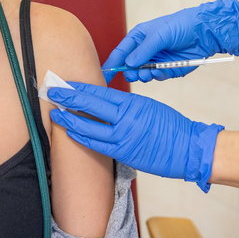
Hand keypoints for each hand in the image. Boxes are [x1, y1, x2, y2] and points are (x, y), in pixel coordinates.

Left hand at [47, 82, 223, 191]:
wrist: (188, 148)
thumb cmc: (170, 126)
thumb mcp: (148, 106)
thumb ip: (125, 104)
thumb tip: (103, 102)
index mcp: (132, 103)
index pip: (98, 92)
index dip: (78, 88)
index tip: (64, 83)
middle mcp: (125, 119)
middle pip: (88, 106)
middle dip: (67, 98)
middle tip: (51, 92)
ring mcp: (122, 137)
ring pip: (88, 127)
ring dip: (69, 120)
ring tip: (55, 114)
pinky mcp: (123, 154)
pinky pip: (96, 145)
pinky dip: (82, 138)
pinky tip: (71, 133)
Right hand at [103, 0, 238, 83]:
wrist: (205, 32)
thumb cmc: (181, 26)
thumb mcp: (160, 35)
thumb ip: (144, 50)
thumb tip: (129, 64)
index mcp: (139, 38)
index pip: (120, 53)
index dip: (111, 64)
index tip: (104, 76)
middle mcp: (145, 51)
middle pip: (129, 67)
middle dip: (131, 72)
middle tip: (136, 72)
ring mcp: (155, 61)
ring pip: (142, 75)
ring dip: (144, 75)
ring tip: (150, 71)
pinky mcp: (167, 70)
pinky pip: (157, 77)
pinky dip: (158, 76)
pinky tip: (162, 70)